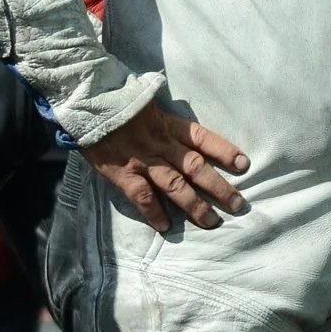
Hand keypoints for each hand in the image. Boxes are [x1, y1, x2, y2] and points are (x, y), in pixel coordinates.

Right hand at [81, 102, 248, 230]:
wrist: (86, 104)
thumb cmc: (118, 104)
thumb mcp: (147, 105)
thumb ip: (166, 122)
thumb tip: (186, 136)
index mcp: (168, 124)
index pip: (203, 138)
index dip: (225, 150)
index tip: (244, 164)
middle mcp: (161, 143)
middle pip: (196, 167)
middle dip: (219, 187)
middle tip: (238, 204)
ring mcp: (142, 160)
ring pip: (175, 185)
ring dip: (195, 205)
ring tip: (211, 222)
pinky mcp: (122, 173)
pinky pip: (142, 197)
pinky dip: (154, 212)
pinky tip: (165, 227)